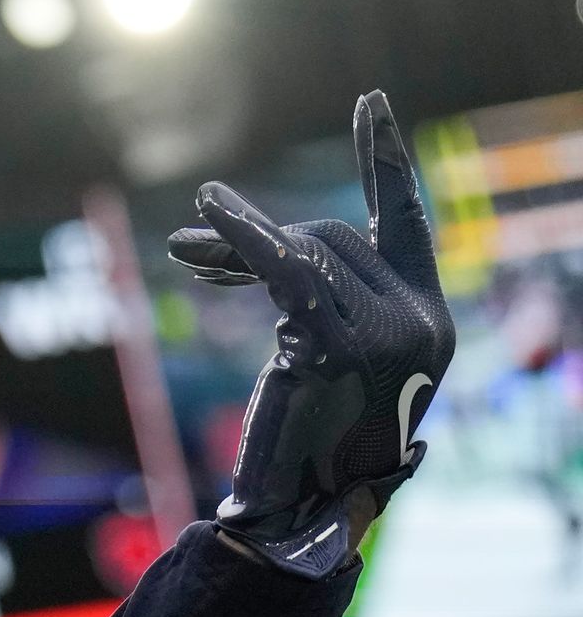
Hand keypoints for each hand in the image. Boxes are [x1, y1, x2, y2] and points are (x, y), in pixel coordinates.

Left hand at [171, 90, 455, 576]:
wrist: (300, 511)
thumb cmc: (305, 443)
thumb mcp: (329, 358)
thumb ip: (325, 300)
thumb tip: (268, 245)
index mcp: (429, 318)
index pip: (408, 220)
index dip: (386, 161)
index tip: (370, 105)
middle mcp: (421, 319)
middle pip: (330, 236)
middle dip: (257, 237)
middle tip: (190, 247)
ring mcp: (385, 332)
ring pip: (303, 251)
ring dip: (235, 244)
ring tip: (186, 246)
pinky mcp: (336, 344)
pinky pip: (284, 271)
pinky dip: (244, 238)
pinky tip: (211, 217)